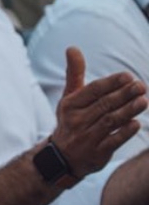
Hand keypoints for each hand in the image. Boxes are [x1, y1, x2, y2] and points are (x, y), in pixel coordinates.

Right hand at [50, 47, 146, 177]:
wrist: (63, 157)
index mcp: (70, 105)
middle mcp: (76, 121)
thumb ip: (75, 73)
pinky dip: (124, 132)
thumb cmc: (72, 120)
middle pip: (104, 105)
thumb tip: (72, 47)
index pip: (93, 91)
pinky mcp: (96, 153)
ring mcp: (86, 138)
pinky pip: (112, 141)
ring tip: (144, 101)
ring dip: (128, 111)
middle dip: (124, 95)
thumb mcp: (69, 97)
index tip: (128, 76)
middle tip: (141, 86)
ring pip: (110, 121)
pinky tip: (136, 123)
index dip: (111, 83)